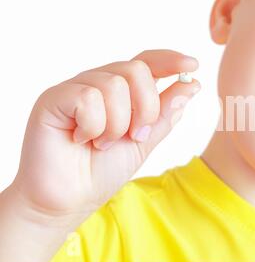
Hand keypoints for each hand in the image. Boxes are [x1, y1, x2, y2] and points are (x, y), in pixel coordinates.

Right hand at [11, 49, 200, 217]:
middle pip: (137, 70)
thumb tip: (192, 84)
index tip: (193, 66)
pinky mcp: (53, 98)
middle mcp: (98, 83)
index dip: (169, 60)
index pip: (146, 63)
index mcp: (120, 92)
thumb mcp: (144, 141)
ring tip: (101, 144)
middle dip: (146, 108)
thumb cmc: (102, 171)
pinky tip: (81, 140)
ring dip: (117, 124)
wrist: (68, 201)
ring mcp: (74, 88)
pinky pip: (88, 97)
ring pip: (115, 84)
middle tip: (134, 136)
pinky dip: (94, 126)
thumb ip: (165, 114)